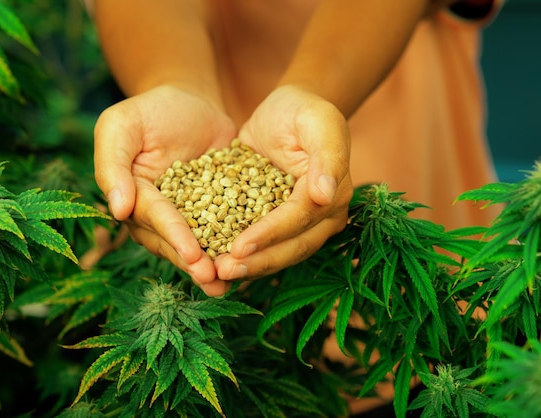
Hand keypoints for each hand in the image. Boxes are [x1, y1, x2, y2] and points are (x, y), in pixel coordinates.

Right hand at [94, 85, 236, 295]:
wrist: (191, 101)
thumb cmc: (150, 110)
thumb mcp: (121, 125)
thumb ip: (112, 164)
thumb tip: (117, 209)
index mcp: (132, 198)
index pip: (154, 218)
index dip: (174, 236)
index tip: (192, 254)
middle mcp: (157, 215)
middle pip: (175, 241)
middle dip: (194, 262)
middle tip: (214, 279)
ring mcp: (187, 216)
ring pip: (199, 244)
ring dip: (213, 265)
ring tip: (230, 283)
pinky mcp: (216, 211)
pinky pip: (225, 230)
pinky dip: (235, 246)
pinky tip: (252, 261)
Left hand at [211, 85, 352, 290]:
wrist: (286, 111)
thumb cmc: (303, 110)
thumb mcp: (318, 122)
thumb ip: (327, 157)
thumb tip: (326, 196)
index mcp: (333, 195)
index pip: (298, 221)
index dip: (269, 236)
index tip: (239, 247)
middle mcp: (320, 217)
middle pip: (290, 248)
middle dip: (257, 262)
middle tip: (222, 272)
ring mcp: (299, 224)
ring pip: (276, 254)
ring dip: (248, 267)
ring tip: (215, 275)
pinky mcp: (277, 223)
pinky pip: (261, 245)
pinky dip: (240, 256)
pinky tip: (213, 263)